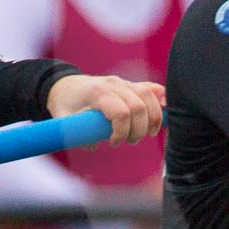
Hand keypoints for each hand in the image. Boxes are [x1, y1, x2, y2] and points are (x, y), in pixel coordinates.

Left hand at [47, 74, 164, 145]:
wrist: (64, 86)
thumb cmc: (65, 105)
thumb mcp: (64, 121)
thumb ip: (78, 135)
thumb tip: (93, 145)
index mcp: (97, 93)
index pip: (121, 112)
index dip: (122, 132)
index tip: (113, 143)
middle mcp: (114, 84)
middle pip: (139, 106)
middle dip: (139, 129)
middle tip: (130, 141)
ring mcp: (124, 82)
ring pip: (149, 95)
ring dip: (154, 118)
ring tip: (148, 133)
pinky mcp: (130, 85)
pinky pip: (151, 89)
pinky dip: (161, 100)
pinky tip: (164, 111)